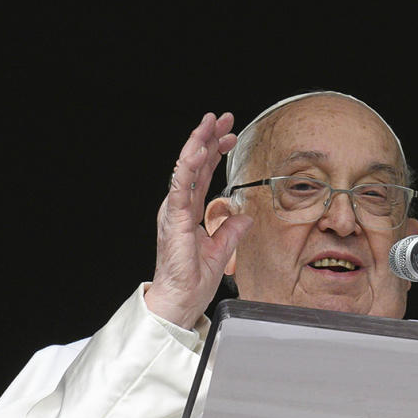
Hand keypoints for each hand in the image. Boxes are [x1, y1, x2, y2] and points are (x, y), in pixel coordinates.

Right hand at [146, 113, 252, 328]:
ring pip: (185, 168)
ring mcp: (174, 211)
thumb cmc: (193, 280)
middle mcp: (179, 207)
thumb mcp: (222, 250)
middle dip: (208, 138)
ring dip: (198, 143)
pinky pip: (180, 186)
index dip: (215, 152)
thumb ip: (232, 230)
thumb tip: (244, 215)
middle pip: (194, 164)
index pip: (202, 174)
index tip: (230, 136)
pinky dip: (189, 166)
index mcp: (188, 212)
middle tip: (222, 118)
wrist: (182, 300)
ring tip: (210, 124)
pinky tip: (199, 150)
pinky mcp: (174, 219)